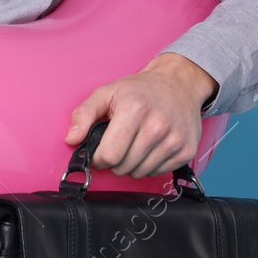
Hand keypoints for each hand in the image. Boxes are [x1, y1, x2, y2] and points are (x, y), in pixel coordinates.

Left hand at [63, 53, 218, 178]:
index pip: (109, 155)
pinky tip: (148, 148)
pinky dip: (149, 165)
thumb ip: (83, 114)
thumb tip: (71, 139)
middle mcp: (157, 126)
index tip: (98, 153)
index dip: (98, 158)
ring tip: (132, 146)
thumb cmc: (140, 90)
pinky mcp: (186, 151)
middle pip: (124, 167)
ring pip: (140, 173)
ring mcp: (174, 140)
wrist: (178, 84)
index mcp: (134, 110)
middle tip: (116, 146)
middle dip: (113, 162)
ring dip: (130, 165)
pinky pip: (158, 172)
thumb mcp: (106, 93)